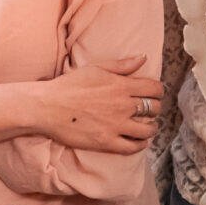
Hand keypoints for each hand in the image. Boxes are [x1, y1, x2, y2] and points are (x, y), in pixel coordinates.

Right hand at [34, 58, 162, 153]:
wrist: (47, 107)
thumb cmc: (69, 85)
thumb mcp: (96, 69)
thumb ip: (122, 65)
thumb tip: (143, 58)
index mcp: (122, 86)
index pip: (155, 89)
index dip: (158, 92)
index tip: (154, 94)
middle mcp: (123, 106)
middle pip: (154, 108)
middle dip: (154, 108)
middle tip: (149, 110)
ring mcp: (116, 125)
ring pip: (148, 129)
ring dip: (151, 127)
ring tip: (147, 126)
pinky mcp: (107, 142)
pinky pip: (133, 146)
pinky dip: (141, 144)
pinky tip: (140, 141)